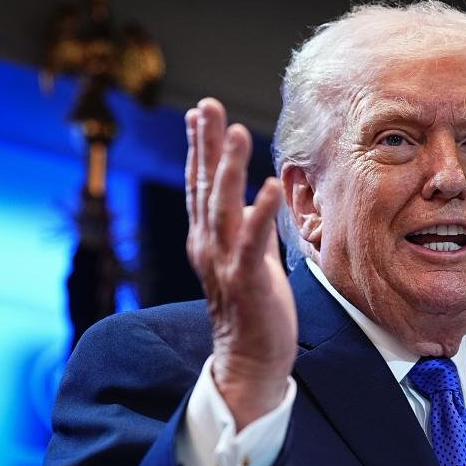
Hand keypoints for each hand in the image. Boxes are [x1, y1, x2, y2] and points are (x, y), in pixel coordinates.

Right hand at [185, 98, 296, 429]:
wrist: (250, 359)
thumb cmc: (254, 307)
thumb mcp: (248, 258)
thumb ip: (247, 226)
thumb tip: (250, 198)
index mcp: (207, 238)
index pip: (199, 185)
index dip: (199, 147)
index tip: (199, 112)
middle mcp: (208, 246)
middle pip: (203, 187)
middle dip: (205, 144)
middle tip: (206, 106)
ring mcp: (224, 263)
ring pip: (221, 207)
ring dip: (228, 168)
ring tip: (234, 132)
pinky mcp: (246, 280)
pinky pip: (252, 241)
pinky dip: (259, 211)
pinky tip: (266, 184)